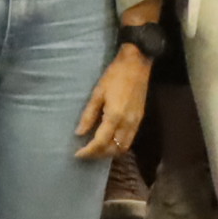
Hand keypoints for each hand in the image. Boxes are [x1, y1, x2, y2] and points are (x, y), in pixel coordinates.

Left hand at [73, 43, 150, 159]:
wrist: (136, 64)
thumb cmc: (114, 75)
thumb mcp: (97, 93)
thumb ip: (88, 115)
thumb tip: (79, 133)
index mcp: (115, 116)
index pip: (100, 142)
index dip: (88, 151)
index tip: (77, 154)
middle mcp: (127, 123)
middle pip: (113, 149)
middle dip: (98, 154)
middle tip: (86, 153)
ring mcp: (136, 122)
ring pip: (123, 147)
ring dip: (109, 152)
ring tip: (97, 149)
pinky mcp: (140, 119)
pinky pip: (130, 140)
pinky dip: (119, 146)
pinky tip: (110, 141)